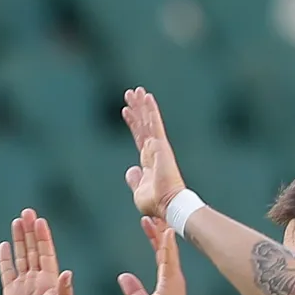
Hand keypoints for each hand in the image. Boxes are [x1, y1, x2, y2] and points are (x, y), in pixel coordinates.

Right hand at [0, 208, 72, 294]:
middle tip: (26, 212)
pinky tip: (4, 245)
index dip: (43, 237)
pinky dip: (5, 259)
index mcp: (50, 282)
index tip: (39, 220)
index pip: (46, 253)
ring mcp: (24, 288)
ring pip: (20, 258)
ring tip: (16, 221)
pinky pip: (6, 273)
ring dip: (18, 240)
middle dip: (29, 232)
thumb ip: (64, 293)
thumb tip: (68, 273)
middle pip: (32, 250)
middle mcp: (37, 281)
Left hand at [117, 217, 194, 294]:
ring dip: (163, 231)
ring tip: (158, 213)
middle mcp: (172, 276)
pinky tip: (166, 231)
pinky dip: (168, 245)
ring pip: (168, 249)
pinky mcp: (172, 283)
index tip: (147, 221)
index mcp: (167, 279)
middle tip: (154, 208)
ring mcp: (174, 278)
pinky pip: (170, 260)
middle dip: (159, 227)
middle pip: (165, 246)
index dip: (153, 236)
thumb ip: (134, 291)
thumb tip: (123, 277)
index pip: (159, 253)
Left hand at [122, 87, 185, 219]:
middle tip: (130, 93)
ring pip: (148, 120)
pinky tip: (147, 96)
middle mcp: (154, 151)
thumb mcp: (139, 192)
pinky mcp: (161, 145)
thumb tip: (131, 170)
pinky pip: (154, 123)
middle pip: (143, 125)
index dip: (133, 123)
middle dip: (136, 109)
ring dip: (141, 105)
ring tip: (134, 90)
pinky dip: (151, 110)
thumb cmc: (155, 203)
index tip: (126, 111)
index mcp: (148, 161)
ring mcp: (158, 146)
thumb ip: (135, 180)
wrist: (168, 204)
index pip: (139, 137)